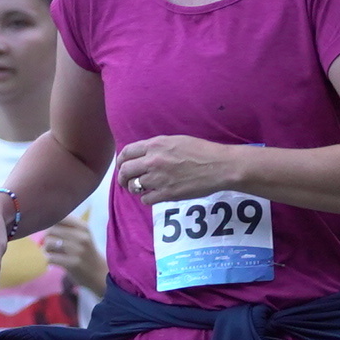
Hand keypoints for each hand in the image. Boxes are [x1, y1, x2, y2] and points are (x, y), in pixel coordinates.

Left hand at [42, 221, 105, 292]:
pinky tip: (52, 262)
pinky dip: (48, 259)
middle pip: (50, 230)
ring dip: (46, 249)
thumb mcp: (82, 236)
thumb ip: (66, 228)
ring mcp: (78, 250)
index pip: (59, 218)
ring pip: (49, 243)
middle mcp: (82, 236)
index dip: (50, 224)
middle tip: (50, 246)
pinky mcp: (73, 264)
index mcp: (83, 227)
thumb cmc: (86, 253)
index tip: (52, 233)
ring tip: (52, 254)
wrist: (99, 274)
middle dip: (46, 238)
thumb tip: (43, 225)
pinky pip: (50, 257)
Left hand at [112, 136, 248, 202]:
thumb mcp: (176, 140)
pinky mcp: (166, 194)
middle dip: (122, 177)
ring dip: (135, 188)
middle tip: (125, 181)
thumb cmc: (202, 151)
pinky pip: (146, 199)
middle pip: (125, 171)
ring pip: (134, 186)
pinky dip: (147, 198)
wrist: (219, 166)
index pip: (126, 152)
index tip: (122, 166)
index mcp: (155, 145)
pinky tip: (154, 195)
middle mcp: (153, 161)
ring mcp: (158, 179)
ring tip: (141, 188)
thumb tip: (144, 154)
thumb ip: (157, 147)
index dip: (121, 161)